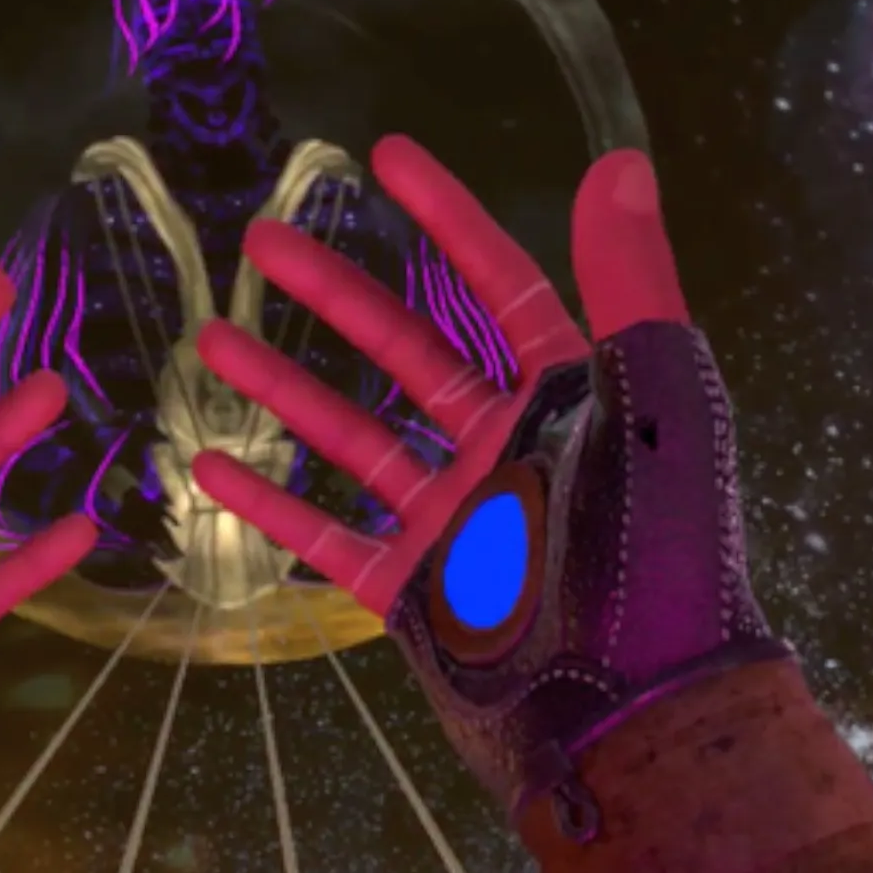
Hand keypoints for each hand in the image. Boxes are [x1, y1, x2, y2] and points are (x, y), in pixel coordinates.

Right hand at [195, 137, 872, 872]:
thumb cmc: (666, 556)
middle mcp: (510, 449)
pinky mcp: (415, 593)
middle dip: (334, 291)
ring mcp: (457, 522)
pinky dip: (272, 502)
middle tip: (260, 237)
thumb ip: (634, 287)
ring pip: (352, 435)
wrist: (639, 718)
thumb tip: (621, 159)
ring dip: (283, 386)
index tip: (384, 155)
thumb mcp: (662, 405)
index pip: (498, 284)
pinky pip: (330, 537)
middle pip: (406, 347)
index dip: (446, 218)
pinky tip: (207, 465)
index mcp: (574, 399)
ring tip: (209, 338)